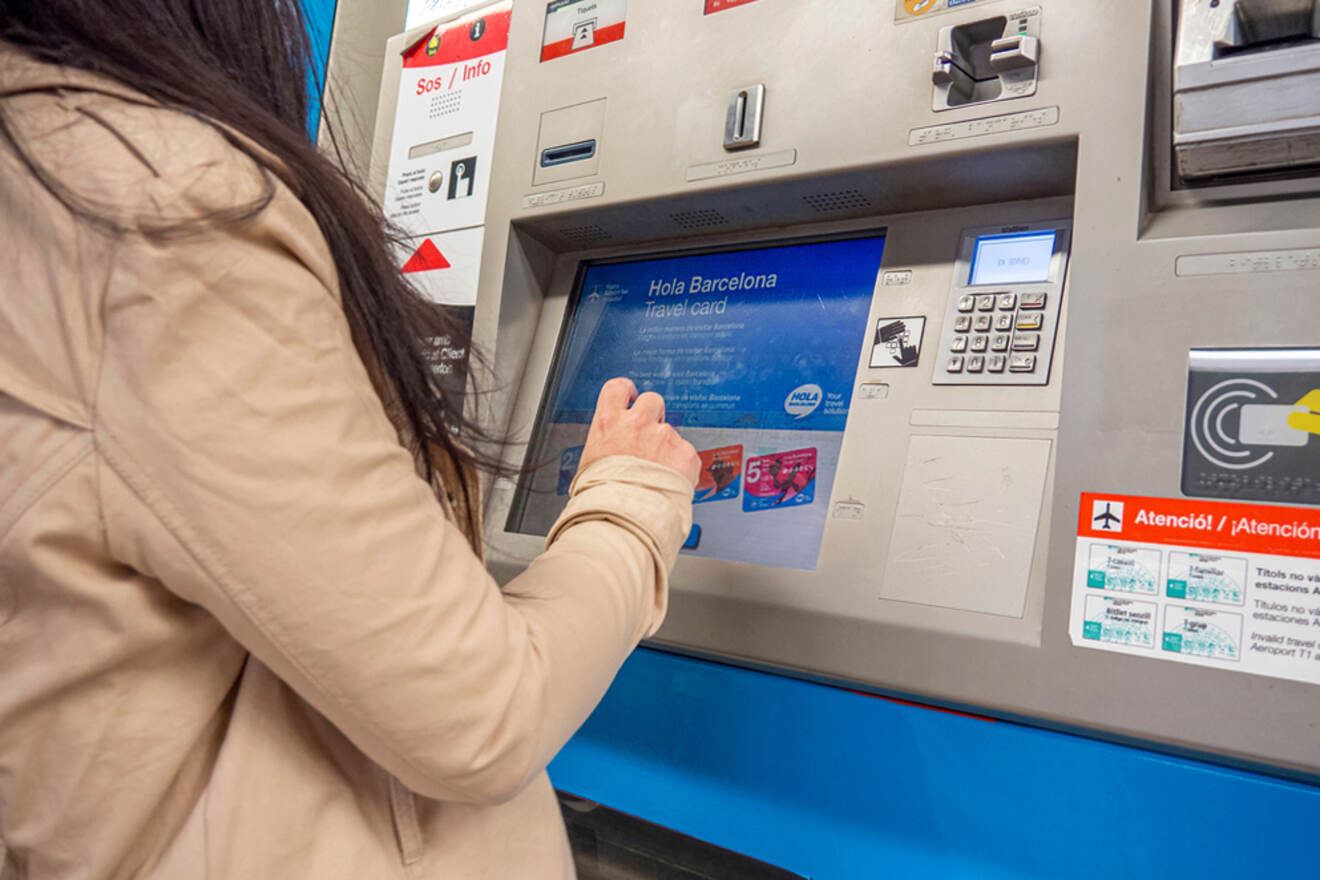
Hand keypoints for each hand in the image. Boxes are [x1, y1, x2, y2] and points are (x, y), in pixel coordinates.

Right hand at [579, 378, 700, 487]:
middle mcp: (637, 424)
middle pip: (652, 400)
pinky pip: (686, 453)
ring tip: (657, 472)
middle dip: (654, 414)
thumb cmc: (602, 497)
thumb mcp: (589, 463)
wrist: (625, 518)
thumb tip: (608, 450)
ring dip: (666, 446)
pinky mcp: (685, 454)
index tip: (631, 395)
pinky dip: (681, 466)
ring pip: (671, 431)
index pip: (618, 388)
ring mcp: (664, 437)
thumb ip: (606, 446)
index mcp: (609, 423)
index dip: (627, 390)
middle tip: (650, 436)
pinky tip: (669, 481)